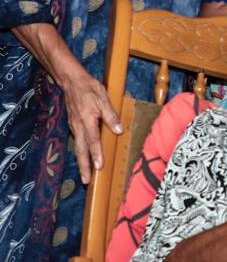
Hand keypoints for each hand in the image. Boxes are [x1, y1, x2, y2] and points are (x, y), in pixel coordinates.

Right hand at [58, 66, 120, 183]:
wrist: (71, 81)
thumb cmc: (89, 88)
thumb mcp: (103, 99)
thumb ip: (111, 115)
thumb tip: (119, 130)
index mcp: (87, 121)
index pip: (92, 141)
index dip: (96, 155)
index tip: (99, 167)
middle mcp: (79, 126)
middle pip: (81, 150)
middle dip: (84, 166)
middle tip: (86, 181)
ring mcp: (74, 126)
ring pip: (78, 147)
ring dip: (81, 161)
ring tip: (85, 174)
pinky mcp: (74, 124)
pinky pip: (78, 141)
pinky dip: (80, 151)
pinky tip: (84, 158)